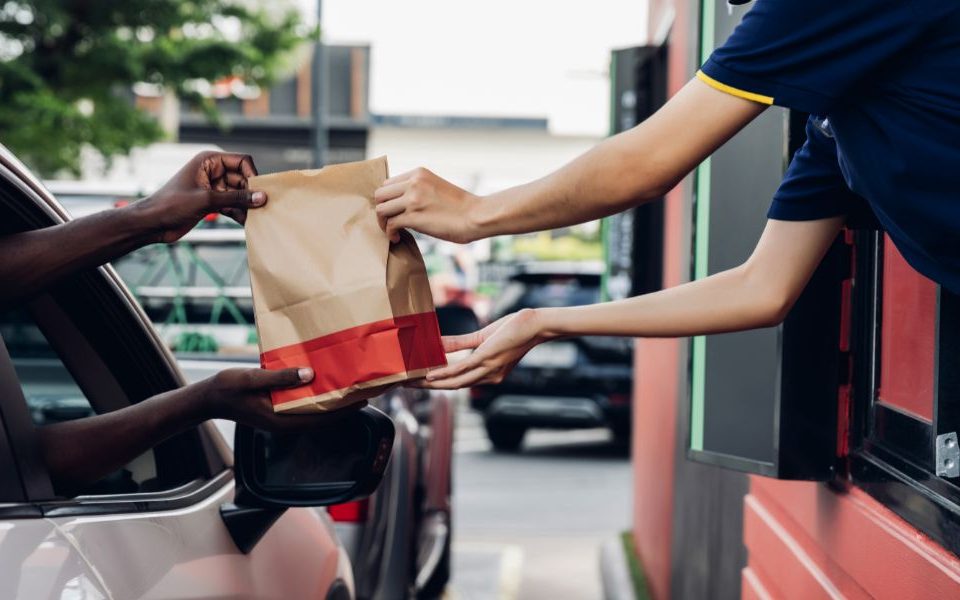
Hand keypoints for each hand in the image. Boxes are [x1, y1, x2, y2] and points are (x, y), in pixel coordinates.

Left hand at [136, 151, 265, 242]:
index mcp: (209, 161)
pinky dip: (239, 213)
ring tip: (255, 219)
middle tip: (261, 209)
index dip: (253, 175)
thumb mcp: (207, 200)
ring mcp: (213, 188)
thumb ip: (236, 198)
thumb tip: (262, 197)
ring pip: (239, 194)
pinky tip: (246, 224)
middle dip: (251, 193)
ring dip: (247, 206)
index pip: (241, 161)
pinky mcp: (212, 202)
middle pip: (243, 179)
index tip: (260, 192)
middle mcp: (213, 171)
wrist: (152, 223)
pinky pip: (233, 205)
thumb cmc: (172, 204)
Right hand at [201, 367, 364, 431]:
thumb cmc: (229, 387)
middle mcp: (285, 422)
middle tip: (362, 391)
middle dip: (341, 406)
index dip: (343, 411)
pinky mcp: (278, 411)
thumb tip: (309, 375)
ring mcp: (281, 417)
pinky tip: (323, 384)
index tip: (362, 401)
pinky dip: (315, 397)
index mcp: (281, 420)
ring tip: (348, 387)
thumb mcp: (253, 378)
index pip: (320, 418)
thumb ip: (280, 378)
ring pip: (312, 412)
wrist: (209, 397)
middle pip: (320, 417)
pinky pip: (302, 406)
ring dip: (330, 401)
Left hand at [374, 167, 480, 243]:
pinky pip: (390, 224)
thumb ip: (419, 189)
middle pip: (380, 194)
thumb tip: (403, 203)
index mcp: (419, 173)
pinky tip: (396, 238)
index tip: (393, 210)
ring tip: (392, 231)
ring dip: (383, 223)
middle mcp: (413, 183)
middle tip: (389, 221)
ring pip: (381, 209)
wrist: (476, 216)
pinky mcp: (414, 216)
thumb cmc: (461, 207)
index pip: (388, 183)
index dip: (388, 199)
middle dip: (382, 209)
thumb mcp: (437, 187)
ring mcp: (412, 199)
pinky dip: (390, 233)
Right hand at [418, 309, 546, 388]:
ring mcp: (488, 369)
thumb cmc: (513, 330)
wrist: (535, 325)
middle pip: (452, 387)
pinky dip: (443, 373)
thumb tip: (438, 344)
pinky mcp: (486, 358)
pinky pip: (461, 369)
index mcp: (488, 375)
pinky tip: (429, 375)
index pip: (458, 383)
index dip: (437, 384)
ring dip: (431, 383)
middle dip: (428, 388)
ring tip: (412, 382)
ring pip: (454, 382)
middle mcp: (488, 377)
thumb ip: (460, 343)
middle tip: (406, 386)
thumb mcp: (482, 338)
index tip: (417, 383)